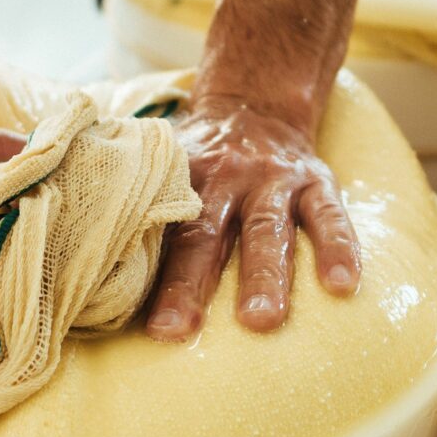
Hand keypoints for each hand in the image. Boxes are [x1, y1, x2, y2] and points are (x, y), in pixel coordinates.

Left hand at [144, 98, 359, 340]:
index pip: (162, 232)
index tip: (150, 327)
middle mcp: (225, 177)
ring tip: (263, 321)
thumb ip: (141, 207)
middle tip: (181, 329)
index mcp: (180, 179)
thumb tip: (94, 263)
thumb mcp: (166, 167)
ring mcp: (274, 179)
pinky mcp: (316, 182)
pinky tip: (342, 286)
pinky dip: (338, 247)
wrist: (256, 107)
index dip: (153, 278)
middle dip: (192, 284)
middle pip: (205, 235)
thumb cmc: (200, 160)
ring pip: (266, 229)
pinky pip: (329, 216)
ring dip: (266, 276)